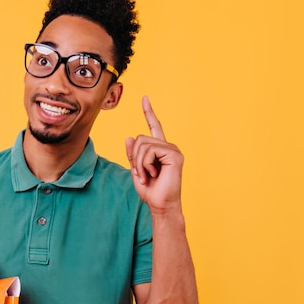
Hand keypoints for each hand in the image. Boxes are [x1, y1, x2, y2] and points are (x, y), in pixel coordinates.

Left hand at [125, 96, 183, 213]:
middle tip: (143, 174)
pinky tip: (154, 174)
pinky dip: (146, 164)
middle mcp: (168, 146)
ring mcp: (173, 150)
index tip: (144, 98)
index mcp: (160, 149)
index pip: (154, 126)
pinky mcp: (174, 155)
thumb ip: (133, 154)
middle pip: (140, 138)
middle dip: (135, 158)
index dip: (149, 112)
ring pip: (143, 144)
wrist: (160, 205)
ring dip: (139, 163)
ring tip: (148, 175)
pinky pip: (150, 151)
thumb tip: (129, 137)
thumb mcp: (136, 170)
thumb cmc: (150, 190)